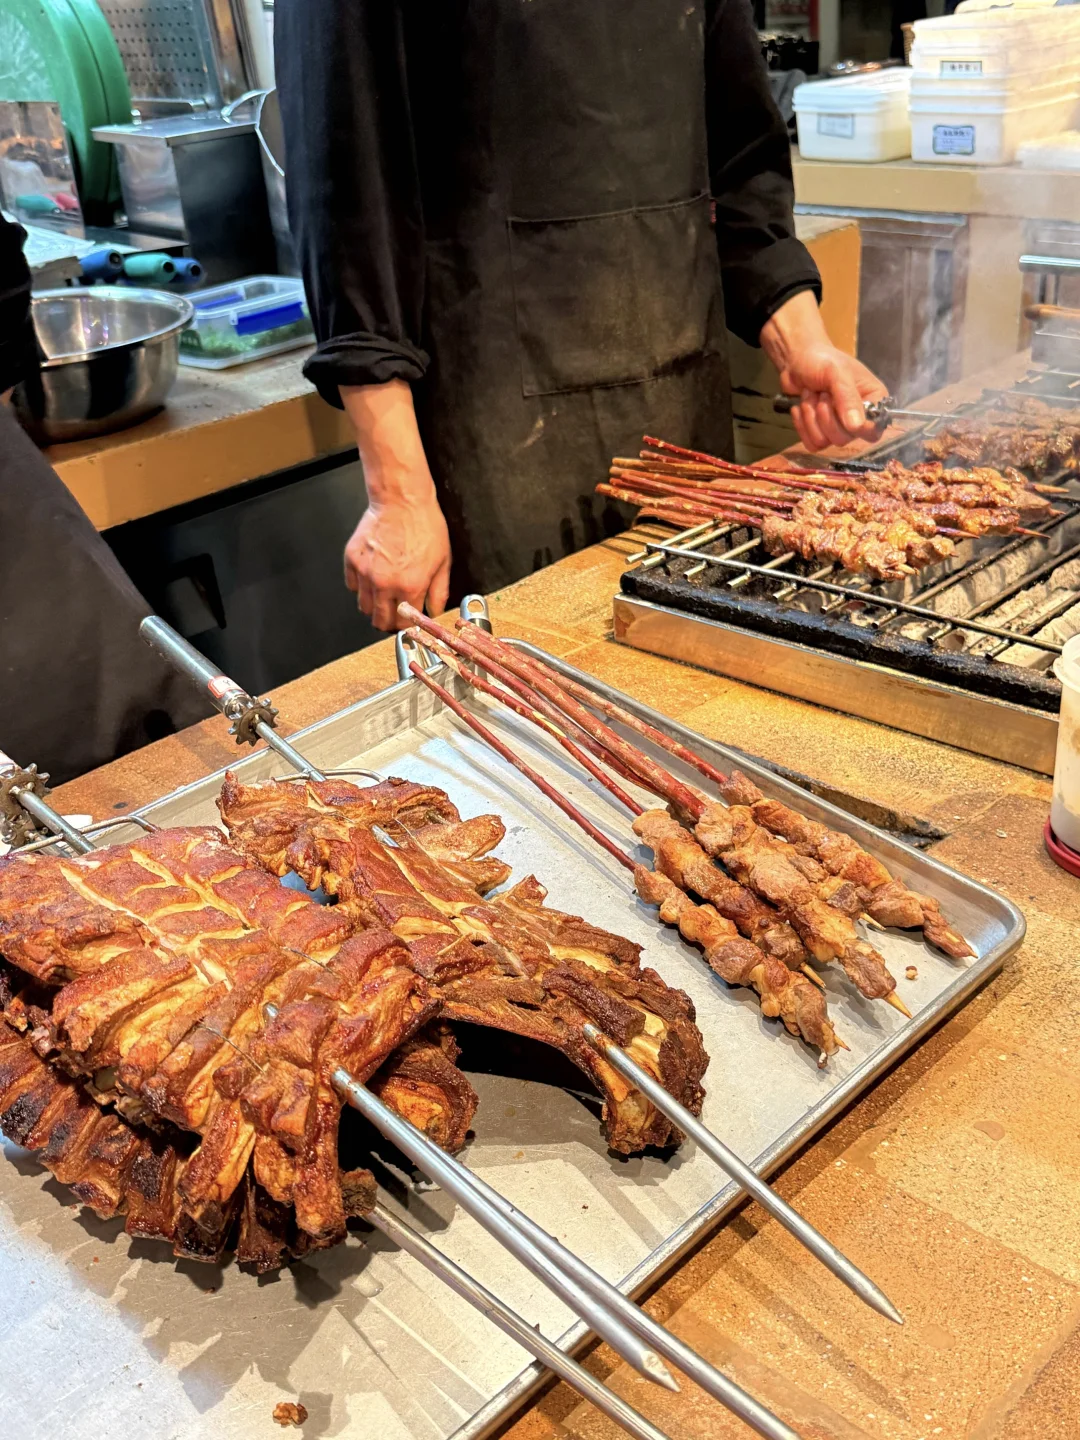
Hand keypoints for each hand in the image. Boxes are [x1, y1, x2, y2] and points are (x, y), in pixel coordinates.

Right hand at [340, 379, 451, 629]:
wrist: (402, 500)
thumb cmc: (425, 526)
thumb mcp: (443, 561)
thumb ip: (438, 592)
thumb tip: (435, 611)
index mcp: (410, 588)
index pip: (404, 623)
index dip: (407, 625)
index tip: (408, 622)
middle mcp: (385, 585)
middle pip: (380, 621)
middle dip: (389, 621)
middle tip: (395, 612)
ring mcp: (365, 573)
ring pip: (364, 607)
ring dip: (374, 606)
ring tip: (384, 595)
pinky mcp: (352, 560)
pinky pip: (352, 586)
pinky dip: (360, 587)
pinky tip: (372, 577)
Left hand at [760, 290, 887, 451]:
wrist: (797, 361)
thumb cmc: (823, 361)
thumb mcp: (837, 374)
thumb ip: (848, 399)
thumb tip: (857, 426)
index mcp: (873, 400)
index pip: (874, 429)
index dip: (860, 428)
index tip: (845, 416)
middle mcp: (858, 417)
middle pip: (845, 438)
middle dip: (826, 416)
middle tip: (822, 394)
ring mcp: (838, 427)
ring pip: (825, 441)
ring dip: (811, 417)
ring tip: (811, 396)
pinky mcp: (819, 432)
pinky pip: (811, 443)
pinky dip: (802, 425)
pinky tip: (801, 407)